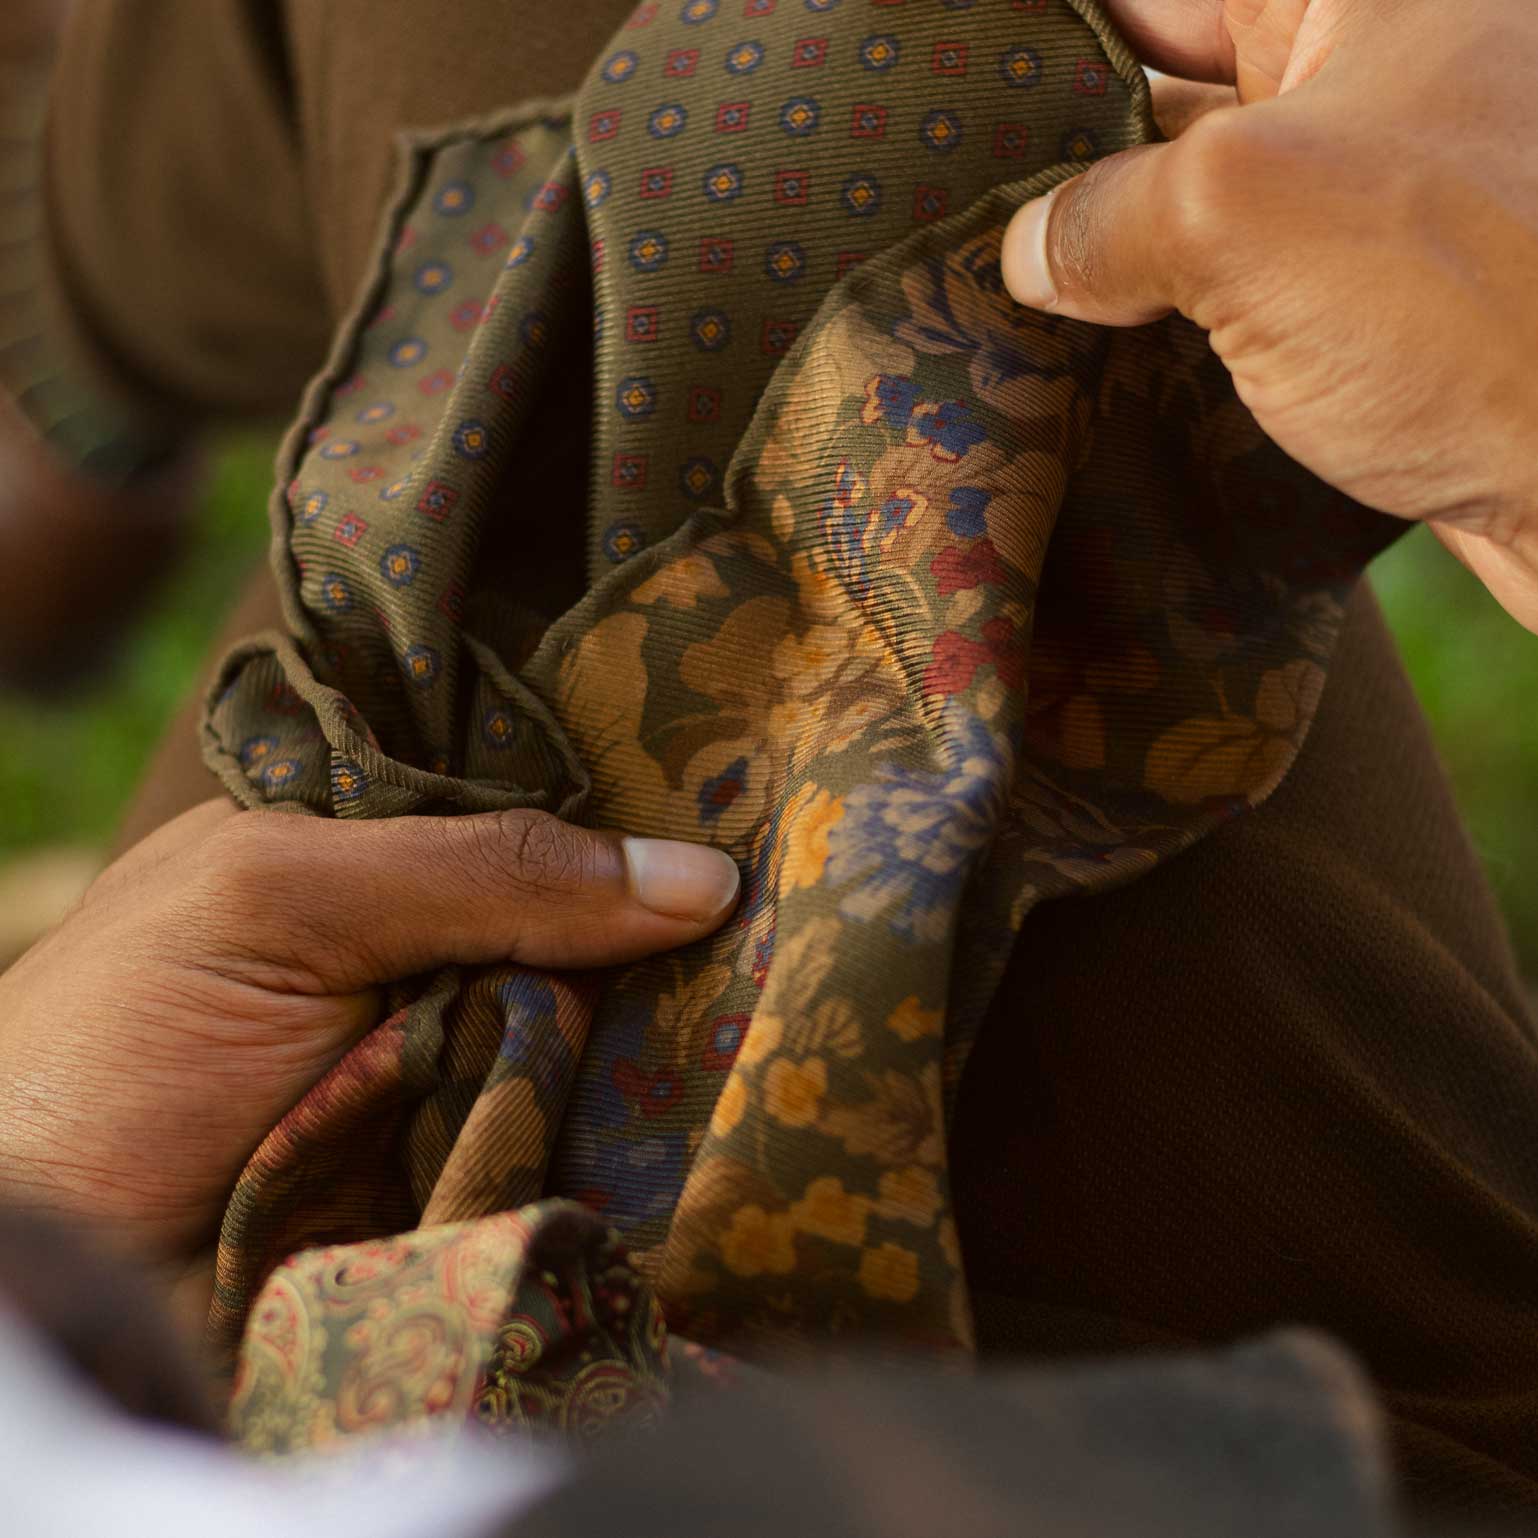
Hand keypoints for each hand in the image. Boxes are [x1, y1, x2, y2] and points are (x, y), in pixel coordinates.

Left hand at [0, 801, 738, 1322]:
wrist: (62, 1268)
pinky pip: (591, 1139)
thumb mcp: (284, 898)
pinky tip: (737, 1095)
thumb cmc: (119, 1049)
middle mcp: (437, 954)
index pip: (536, 804)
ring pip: (609, 1032)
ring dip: (677, 1029)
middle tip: (798, 901)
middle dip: (677, 919)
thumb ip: (481, 869)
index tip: (753, 784)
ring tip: (794, 992)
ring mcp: (469, 1069)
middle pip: (592, 919)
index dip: (634, 796)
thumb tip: (700, 876)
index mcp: (375, 854)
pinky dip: (645, 1130)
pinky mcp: (485, 1177)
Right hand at [1001, 0, 1537, 632]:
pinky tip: (1085, 355)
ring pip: (1200, 195)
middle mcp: (1375, 74)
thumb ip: (1107, 211)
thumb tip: (1031, 249)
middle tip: (959, 212)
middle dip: (1065, 147)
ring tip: (998, 291)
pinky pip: (1240, 285)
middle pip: (1172, 85)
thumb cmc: (1480, 310)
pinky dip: (1167, 314)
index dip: (1051, 41)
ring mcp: (1376, 193)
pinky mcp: (1376, 300)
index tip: (959, 98)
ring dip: (1108, 245)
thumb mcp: (1247, 218)